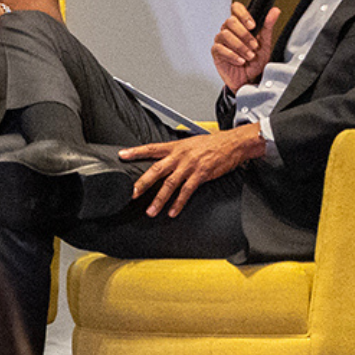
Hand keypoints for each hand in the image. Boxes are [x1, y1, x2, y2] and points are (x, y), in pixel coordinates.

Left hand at [118, 124, 263, 216]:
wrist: (232, 143)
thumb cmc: (210, 144)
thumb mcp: (188, 143)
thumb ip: (174, 152)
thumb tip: (162, 159)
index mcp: (174, 147)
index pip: (151, 148)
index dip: (136, 151)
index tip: (122, 155)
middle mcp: (179, 156)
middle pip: (156, 170)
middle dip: (143, 183)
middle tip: (132, 194)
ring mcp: (190, 166)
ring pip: (170, 184)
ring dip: (159, 199)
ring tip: (150, 211)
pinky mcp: (201, 175)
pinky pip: (187, 191)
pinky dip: (178, 203)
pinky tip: (172, 211)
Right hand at [212, 2, 281, 93]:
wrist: (249, 78)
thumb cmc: (255, 60)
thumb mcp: (265, 43)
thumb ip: (268, 26)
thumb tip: (274, 11)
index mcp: (240, 25)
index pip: (236, 8)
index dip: (243, 14)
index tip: (252, 25)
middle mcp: (228, 30)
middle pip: (230, 21)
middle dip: (244, 35)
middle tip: (254, 45)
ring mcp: (220, 40)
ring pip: (225, 35)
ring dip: (240, 47)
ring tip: (249, 56)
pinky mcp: (216, 52)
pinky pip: (220, 49)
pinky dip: (233, 56)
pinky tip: (240, 61)